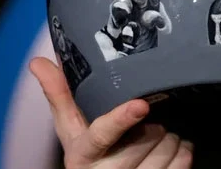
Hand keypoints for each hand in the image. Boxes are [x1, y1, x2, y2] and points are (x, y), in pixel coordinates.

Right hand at [30, 57, 192, 168]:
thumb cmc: (88, 155)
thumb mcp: (71, 131)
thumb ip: (59, 96)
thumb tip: (37, 62)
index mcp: (83, 155)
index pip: (103, 135)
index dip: (122, 119)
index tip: (140, 105)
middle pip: (147, 136)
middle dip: (152, 126)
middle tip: (144, 126)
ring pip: (168, 147)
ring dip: (169, 138)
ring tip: (155, 139)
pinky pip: (183, 161)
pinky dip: (183, 151)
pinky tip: (172, 150)